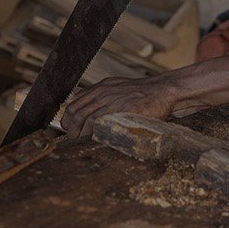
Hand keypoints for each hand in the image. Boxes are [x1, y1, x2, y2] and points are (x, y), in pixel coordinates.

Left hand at [61, 76, 175, 138]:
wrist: (162, 89)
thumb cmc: (138, 91)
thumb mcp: (114, 85)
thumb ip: (94, 92)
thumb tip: (72, 99)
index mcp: (101, 87)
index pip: (74, 104)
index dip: (67, 119)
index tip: (67, 129)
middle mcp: (104, 93)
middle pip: (77, 113)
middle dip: (71, 129)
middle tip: (72, 139)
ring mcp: (114, 101)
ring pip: (87, 120)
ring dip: (80, 134)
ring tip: (80, 142)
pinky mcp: (125, 110)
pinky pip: (104, 123)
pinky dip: (95, 133)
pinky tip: (95, 140)